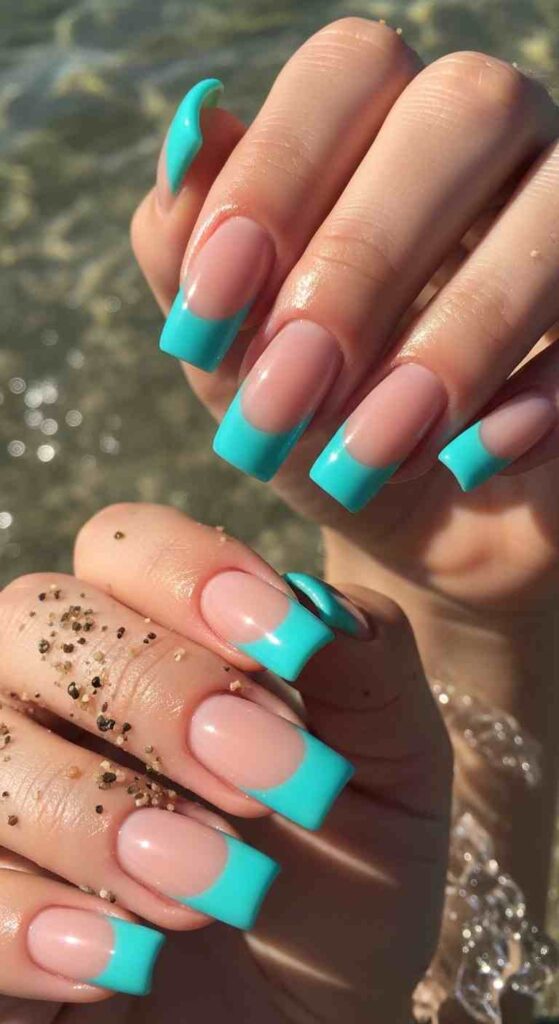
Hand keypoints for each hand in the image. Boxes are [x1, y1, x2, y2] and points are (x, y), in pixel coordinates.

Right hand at [0, 503, 449, 1021]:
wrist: (315, 1019)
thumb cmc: (346, 880)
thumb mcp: (393, 774)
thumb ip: (369, 670)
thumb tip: (316, 604)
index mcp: (152, 638)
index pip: (119, 543)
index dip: (188, 573)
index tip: (285, 645)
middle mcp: (58, 701)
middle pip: (32, 618)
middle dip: (152, 690)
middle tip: (263, 783)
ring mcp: (8, 798)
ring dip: (100, 816)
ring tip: (216, 891)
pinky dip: (28, 925)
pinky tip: (125, 965)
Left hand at [132, 18, 558, 612]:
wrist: (402, 518)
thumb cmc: (309, 414)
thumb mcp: (228, 351)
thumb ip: (190, 251)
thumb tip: (189, 131)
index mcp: (380, 122)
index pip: (348, 70)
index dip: (277, 172)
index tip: (212, 305)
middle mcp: (488, 143)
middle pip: (460, 112)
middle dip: (360, 263)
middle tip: (291, 392)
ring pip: (554, 206)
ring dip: (453, 338)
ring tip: (368, 455)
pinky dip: (535, 394)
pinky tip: (470, 460)